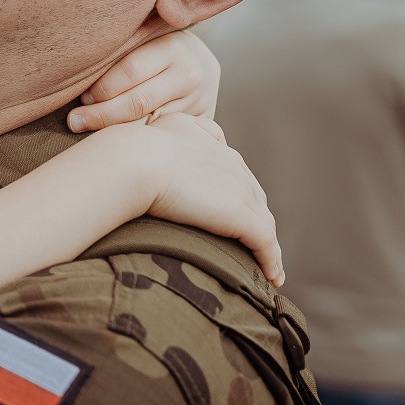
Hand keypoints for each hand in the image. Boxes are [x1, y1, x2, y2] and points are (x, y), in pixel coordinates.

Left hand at [69, 30, 219, 131]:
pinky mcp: (203, 123)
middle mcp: (190, 75)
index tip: (80, 98)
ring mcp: (200, 101)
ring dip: (115, 131)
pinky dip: (136, 140)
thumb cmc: (154, 49)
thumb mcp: (142, 38)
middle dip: (101, 115)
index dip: (100, 88)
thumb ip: (119, 49)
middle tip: (74, 121)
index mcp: (172, 47)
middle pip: (137, 102)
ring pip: (149, 125)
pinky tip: (116, 143)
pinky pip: (163, 136)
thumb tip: (70, 70)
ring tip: (88, 131)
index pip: (128, 71)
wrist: (199, 62)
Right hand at [131, 112, 282, 285]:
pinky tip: (272, 278)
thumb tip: (193, 135)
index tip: (230, 210)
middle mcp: (233, 166)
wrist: (132, 163)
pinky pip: (265, 244)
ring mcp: (241, 193)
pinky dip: (271, 261)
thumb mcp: (164, 127)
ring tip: (268, 267)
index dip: (235, 193)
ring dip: (268, 245)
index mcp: (213, 145)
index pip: (234, 173)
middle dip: (255, 218)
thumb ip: (187, 128)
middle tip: (250, 242)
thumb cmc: (133, 149)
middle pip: (254, 198)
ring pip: (263, 223)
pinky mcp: (242, 218)